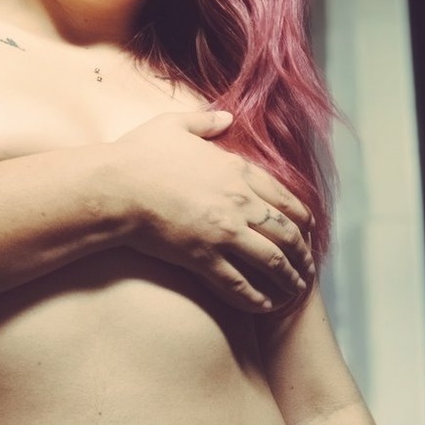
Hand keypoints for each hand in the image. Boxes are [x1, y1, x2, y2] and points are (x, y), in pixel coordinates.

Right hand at [112, 110, 314, 311]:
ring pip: (272, 260)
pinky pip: (239, 283)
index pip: (284, 197)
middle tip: (308, 268)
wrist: (115, 186)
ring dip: (288, 279)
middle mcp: (239, 202)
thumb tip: (226, 117)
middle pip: (286, 232)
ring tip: (294, 292)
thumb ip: (205, 122)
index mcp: (237, 170)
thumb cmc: (138, 154)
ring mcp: (224, 231)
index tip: (309, 230)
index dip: (302, 217)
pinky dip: (257, 298)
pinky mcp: (204, 257)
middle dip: (302, 253)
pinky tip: (265, 307)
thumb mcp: (174, 125)